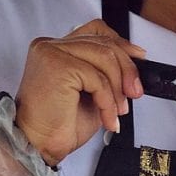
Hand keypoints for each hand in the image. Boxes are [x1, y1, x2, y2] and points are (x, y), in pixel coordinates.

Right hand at [15, 19, 145, 166]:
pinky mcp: (57, 65)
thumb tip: (133, 67)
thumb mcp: (91, 92)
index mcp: (57, 48)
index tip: (138, 58)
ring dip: (119, 88)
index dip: (121, 42)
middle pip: (104, 43)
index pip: (95, 30)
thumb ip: (105, 73)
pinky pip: (98, 78)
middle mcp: (52, 46)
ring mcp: (52, 52)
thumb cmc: (58, 124)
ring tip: (118, 111)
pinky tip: (107, 117)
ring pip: (105, 57)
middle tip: (135, 93)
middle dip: (127, 70)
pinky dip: (108, 101)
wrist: (38, 145)